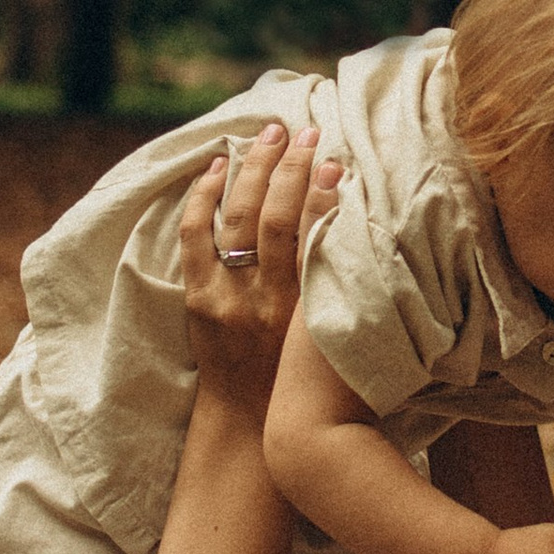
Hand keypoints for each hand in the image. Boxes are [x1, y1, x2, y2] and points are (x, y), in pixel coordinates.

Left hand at [180, 123, 345, 418]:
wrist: (251, 422)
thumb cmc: (305, 379)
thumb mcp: (330, 333)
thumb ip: (341, 284)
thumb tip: (358, 229)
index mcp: (306, 308)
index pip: (315, 235)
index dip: (325, 192)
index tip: (336, 158)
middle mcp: (266, 299)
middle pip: (275, 217)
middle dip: (291, 168)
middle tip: (305, 131)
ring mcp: (226, 298)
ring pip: (236, 218)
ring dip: (252, 169)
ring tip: (269, 135)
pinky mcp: (198, 300)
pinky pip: (195, 237)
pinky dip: (204, 197)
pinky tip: (217, 167)